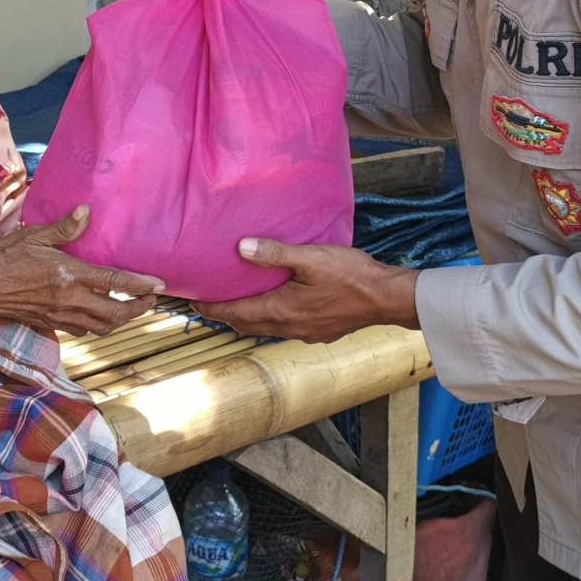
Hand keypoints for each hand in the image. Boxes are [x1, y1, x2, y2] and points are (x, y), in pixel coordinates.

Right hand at [0, 206, 161, 335]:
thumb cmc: (1, 260)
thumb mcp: (33, 237)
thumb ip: (64, 228)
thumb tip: (87, 211)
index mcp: (67, 277)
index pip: (114, 284)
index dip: (140, 286)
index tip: (159, 285)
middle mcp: (68, 301)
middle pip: (115, 315)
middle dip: (137, 310)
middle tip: (150, 299)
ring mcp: (59, 317)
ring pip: (101, 327)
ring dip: (121, 320)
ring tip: (131, 307)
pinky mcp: (50, 324)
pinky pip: (83, 330)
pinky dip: (98, 325)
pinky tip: (99, 313)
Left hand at [199, 239, 418, 343]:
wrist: (388, 299)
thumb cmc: (352, 275)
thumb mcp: (312, 257)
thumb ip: (276, 253)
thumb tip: (241, 248)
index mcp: (282, 310)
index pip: (236, 314)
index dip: (212, 310)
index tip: (193, 305)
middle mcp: (289, 327)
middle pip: (247, 325)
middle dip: (226, 315)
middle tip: (209, 303)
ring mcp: (306, 332)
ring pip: (266, 328)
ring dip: (248, 318)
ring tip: (237, 302)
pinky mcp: (320, 332)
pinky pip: (285, 328)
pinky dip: (270, 319)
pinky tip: (276, 305)